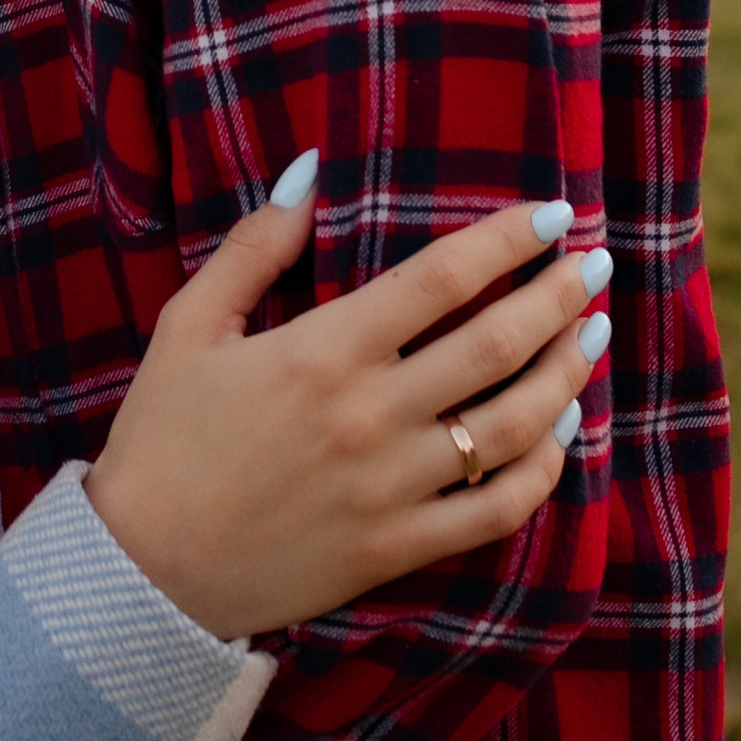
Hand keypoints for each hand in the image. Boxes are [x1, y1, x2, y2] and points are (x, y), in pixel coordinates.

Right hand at [83, 170, 609, 641]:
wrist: (144, 572)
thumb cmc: (163, 436)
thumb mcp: (190, 324)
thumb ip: (256, 245)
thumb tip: (311, 169)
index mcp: (323, 351)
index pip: (441, 280)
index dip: (507, 240)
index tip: (554, 215)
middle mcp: (370, 415)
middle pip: (495, 346)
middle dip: (557, 297)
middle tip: (596, 264)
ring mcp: (391, 488)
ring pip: (512, 427)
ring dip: (566, 374)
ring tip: (593, 335)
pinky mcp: (398, 549)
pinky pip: (496, 511)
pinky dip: (543, 469)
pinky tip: (562, 432)